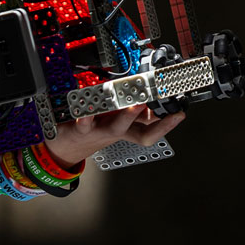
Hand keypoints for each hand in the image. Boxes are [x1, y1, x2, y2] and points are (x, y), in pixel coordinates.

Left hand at [45, 105, 185, 168]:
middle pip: (140, 133)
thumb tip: (144, 98)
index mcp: (125, 129)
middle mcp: (115, 132)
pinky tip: (86, 104)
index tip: (180, 114)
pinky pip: (83, 123)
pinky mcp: (80, 129)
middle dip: (155, 123)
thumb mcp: (112, 121)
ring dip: (126, 117)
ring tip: (133, 104)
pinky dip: (85, 115)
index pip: (151, 128)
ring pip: (116, 128)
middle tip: (167, 109)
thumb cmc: (91, 127)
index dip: (167, 125)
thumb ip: (128, 112)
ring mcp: (99, 132)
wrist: (64, 147)